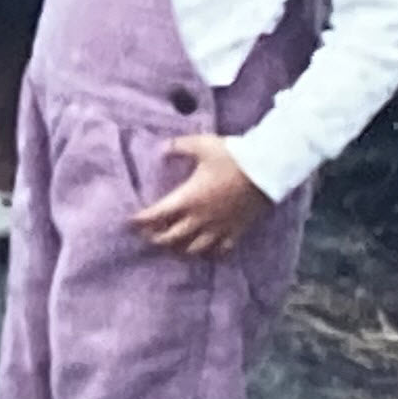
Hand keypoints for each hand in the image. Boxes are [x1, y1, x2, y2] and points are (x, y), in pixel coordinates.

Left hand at [129, 134, 271, 257]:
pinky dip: (211, 253)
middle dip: (156, 238)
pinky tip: (207, 252)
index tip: (130, 222)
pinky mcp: (236, 230)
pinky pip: (221, 250)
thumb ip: (178, 147)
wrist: (267, 168)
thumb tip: (162, 149)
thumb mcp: (201, 145)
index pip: (157, 215)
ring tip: (172, 248)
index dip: (141, 220)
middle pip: (170, 238)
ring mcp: (219, 227)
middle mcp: (200, 218)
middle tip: (147, 235)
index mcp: (188, 198)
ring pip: (193, 249)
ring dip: (179, 250)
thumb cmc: (233, 155)